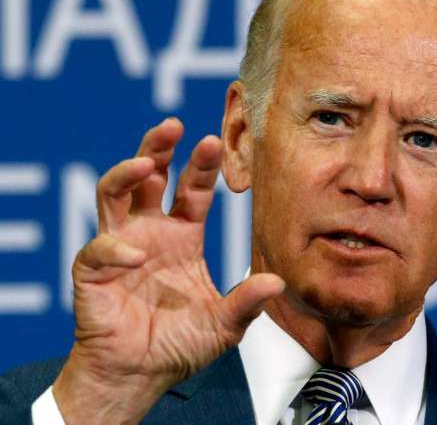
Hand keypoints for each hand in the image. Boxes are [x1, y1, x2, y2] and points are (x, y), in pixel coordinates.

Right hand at [52, 118, 284, 424]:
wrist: (141, 375)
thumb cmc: (181, 345)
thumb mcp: (225, 325)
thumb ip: (247, 302)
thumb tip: (278, 282)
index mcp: (183, 235)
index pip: (192, 189)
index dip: (201, 166)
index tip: (214, 141)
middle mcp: (150, 232)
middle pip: (149, 176)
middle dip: (157, 146)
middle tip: (172, 125)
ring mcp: (120, 247)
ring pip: (113, 193)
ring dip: (126, 172)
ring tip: (145, 161)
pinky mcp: (93, 272)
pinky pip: (99, 249)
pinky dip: (115, 248)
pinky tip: (136, 256)